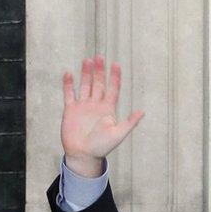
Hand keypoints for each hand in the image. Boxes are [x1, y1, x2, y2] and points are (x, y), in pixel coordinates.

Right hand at [61, 56, 143, 176]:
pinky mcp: (71, 110)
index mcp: (108, 109)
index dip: (115, 77)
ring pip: (85, 85)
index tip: (116, 64)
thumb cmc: (102, 146)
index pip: (113, 89)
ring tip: (87, 60)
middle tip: (99, 57)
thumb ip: (129, 122)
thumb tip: (142, 112)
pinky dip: (69, 84)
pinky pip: (69, 94)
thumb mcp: (118, 134)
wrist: (84, 154)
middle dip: (99, 71)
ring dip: (86, 74)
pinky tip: (69, 74)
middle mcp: (96, 105)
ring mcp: (83, 106)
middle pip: (99, 84)